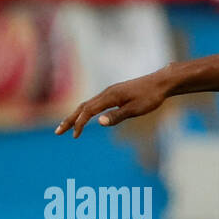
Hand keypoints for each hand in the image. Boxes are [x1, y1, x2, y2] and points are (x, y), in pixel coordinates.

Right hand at [56, 70, 172, 137]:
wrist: (160, 83)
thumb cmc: (150, 97)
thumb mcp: (135, 109)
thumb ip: (117, 116)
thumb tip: (99, 122)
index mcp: (110, 97)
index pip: (88, 111)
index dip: (79, 123)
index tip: (74, 136)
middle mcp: (106, 93)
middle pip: (82, 107)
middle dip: (69, 120)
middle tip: (58, 132)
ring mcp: (110, 92)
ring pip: (87, 104)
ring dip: (76, 115)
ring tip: (67, 126)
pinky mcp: (115, 93)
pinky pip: (95, 103)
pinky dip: (86, 111)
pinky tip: (86, 117)